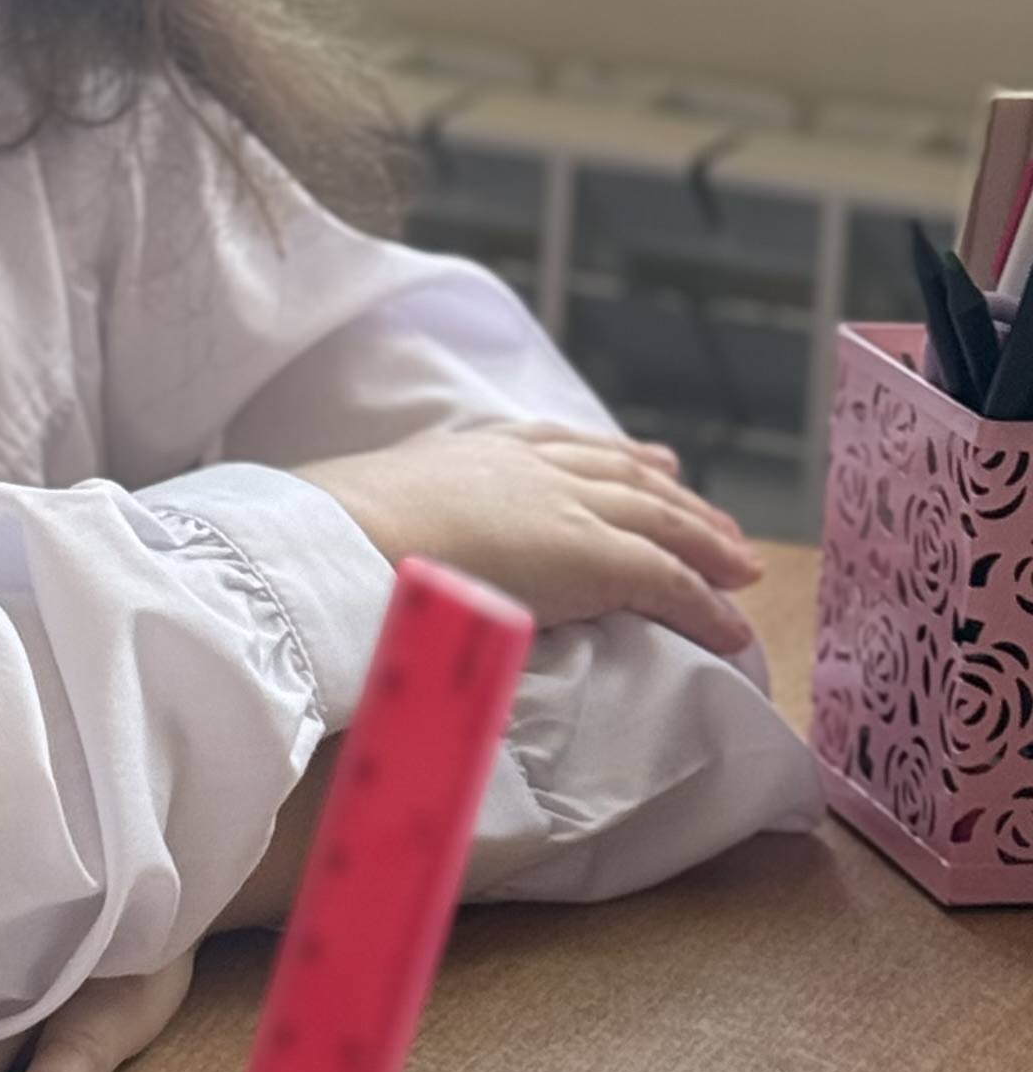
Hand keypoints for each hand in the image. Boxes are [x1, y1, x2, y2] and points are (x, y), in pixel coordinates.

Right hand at [301, 417, 761, 656]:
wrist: (340, 544)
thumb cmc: (331, 541)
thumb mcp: (366, 519)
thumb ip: (395, 530)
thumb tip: (371, 564)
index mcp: (469, 452)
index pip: (554, 444)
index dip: (605, 455)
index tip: (644, 461)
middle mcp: (527, 468)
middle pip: (621, 474)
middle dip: (673, 495)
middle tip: (712, 516)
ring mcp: (564, 507)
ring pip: (660, 521)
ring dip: (705, 544)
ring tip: (740, 566)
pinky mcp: (595, 556)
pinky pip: (669, 580)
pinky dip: (706, 603)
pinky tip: (733, 626)